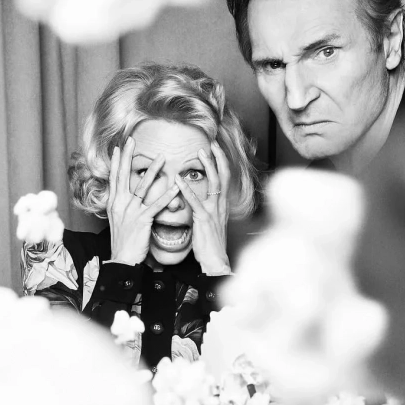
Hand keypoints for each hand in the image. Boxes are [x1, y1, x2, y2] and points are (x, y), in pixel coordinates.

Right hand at [107, 137, 177, 265]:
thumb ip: (123, 207)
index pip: (115, 178)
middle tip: (132, 140)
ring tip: (161, 157)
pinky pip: (156, 205)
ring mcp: (130, 212)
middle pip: (123, 176)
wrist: (122, 260)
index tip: (119, 147)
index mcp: (114, 204)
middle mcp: (120, 205)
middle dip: (128, 157)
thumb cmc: (123, 242)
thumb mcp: (119, 221)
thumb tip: (127, 197)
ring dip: (152, 171)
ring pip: (142, 187)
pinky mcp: (142, 220)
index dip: (117, 162)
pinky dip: (167, 195)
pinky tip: (176, 186)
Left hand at [174, 142, 231, 274]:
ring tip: (201, 152)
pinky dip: (187, 189)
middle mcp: (221, 206)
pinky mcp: (204, 220)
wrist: (215, 262)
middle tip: (211, 143)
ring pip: (215, 183)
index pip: (225, 178)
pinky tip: (179, 180)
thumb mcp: (210, 224)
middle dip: (218, 158)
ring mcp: (214, 212)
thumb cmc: (210, 246)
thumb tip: (200, 202)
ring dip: (209, 166)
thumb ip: (206, 210)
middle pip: (224, 175)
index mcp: (222, 206)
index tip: (214, 148)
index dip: (221, 162)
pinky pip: (196, 201)